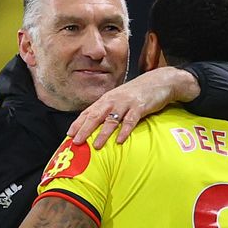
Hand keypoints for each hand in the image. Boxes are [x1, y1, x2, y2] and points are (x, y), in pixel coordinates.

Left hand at [68, 67, 198, 148]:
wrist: (158, 81)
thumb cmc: (136, 93)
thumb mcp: (119, 99)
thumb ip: (108, 110)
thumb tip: (95, 126)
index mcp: (106, 99)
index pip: (88, 112)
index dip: (78, 123)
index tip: (69, 135)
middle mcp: (113, 101)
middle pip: (96, 116)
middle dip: (85, 129)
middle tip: (76, 142)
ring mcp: (126, 103)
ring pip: (112, 120)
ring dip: (103, 133)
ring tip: (97, 146)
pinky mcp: (140, 107)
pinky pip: (131, 120)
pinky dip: (125, 130)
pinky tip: (120, 140)